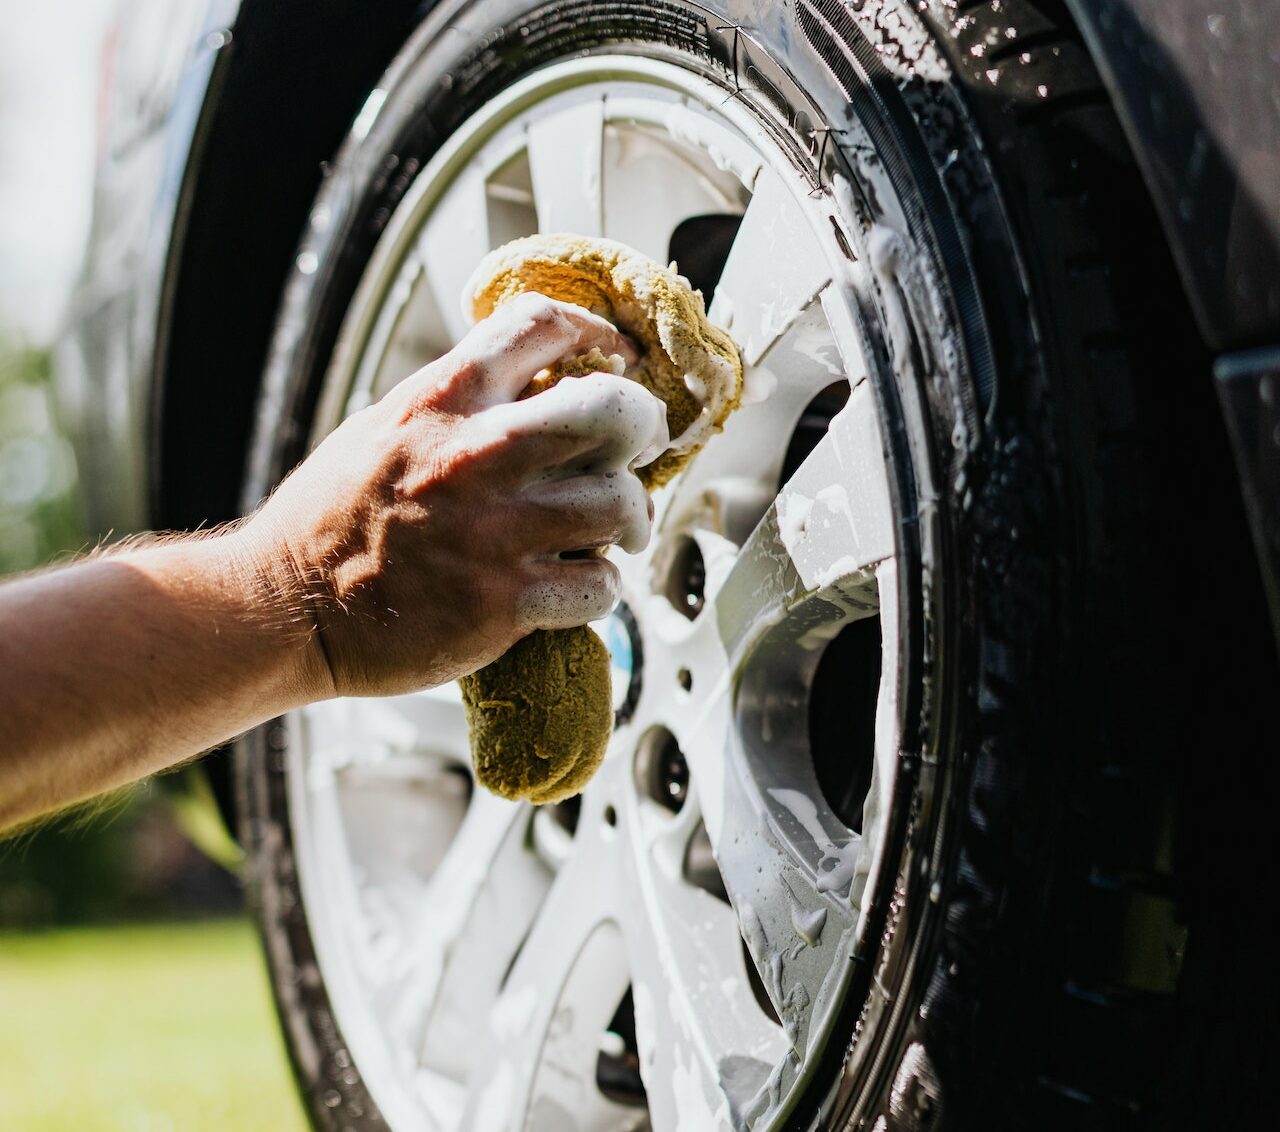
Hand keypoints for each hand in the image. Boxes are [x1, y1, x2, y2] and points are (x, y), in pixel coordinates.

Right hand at [239, 293, 667, 697]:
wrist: (285, 607)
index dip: (596, 333)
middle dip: (644, 426)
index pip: (542, 324)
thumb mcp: (385, 426)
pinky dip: (600, 588)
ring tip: (616, 533)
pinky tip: (578, 585)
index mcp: (441, 400)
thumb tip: (538, 382)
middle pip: (613, 410)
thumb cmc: (331, 518)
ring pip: (620, 503)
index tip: (615, 356)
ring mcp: (493, 531)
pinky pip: (598, 586)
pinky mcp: (501, 603)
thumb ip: (460, 402)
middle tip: (640, 449)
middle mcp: (473, 456)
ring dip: (632, 519)